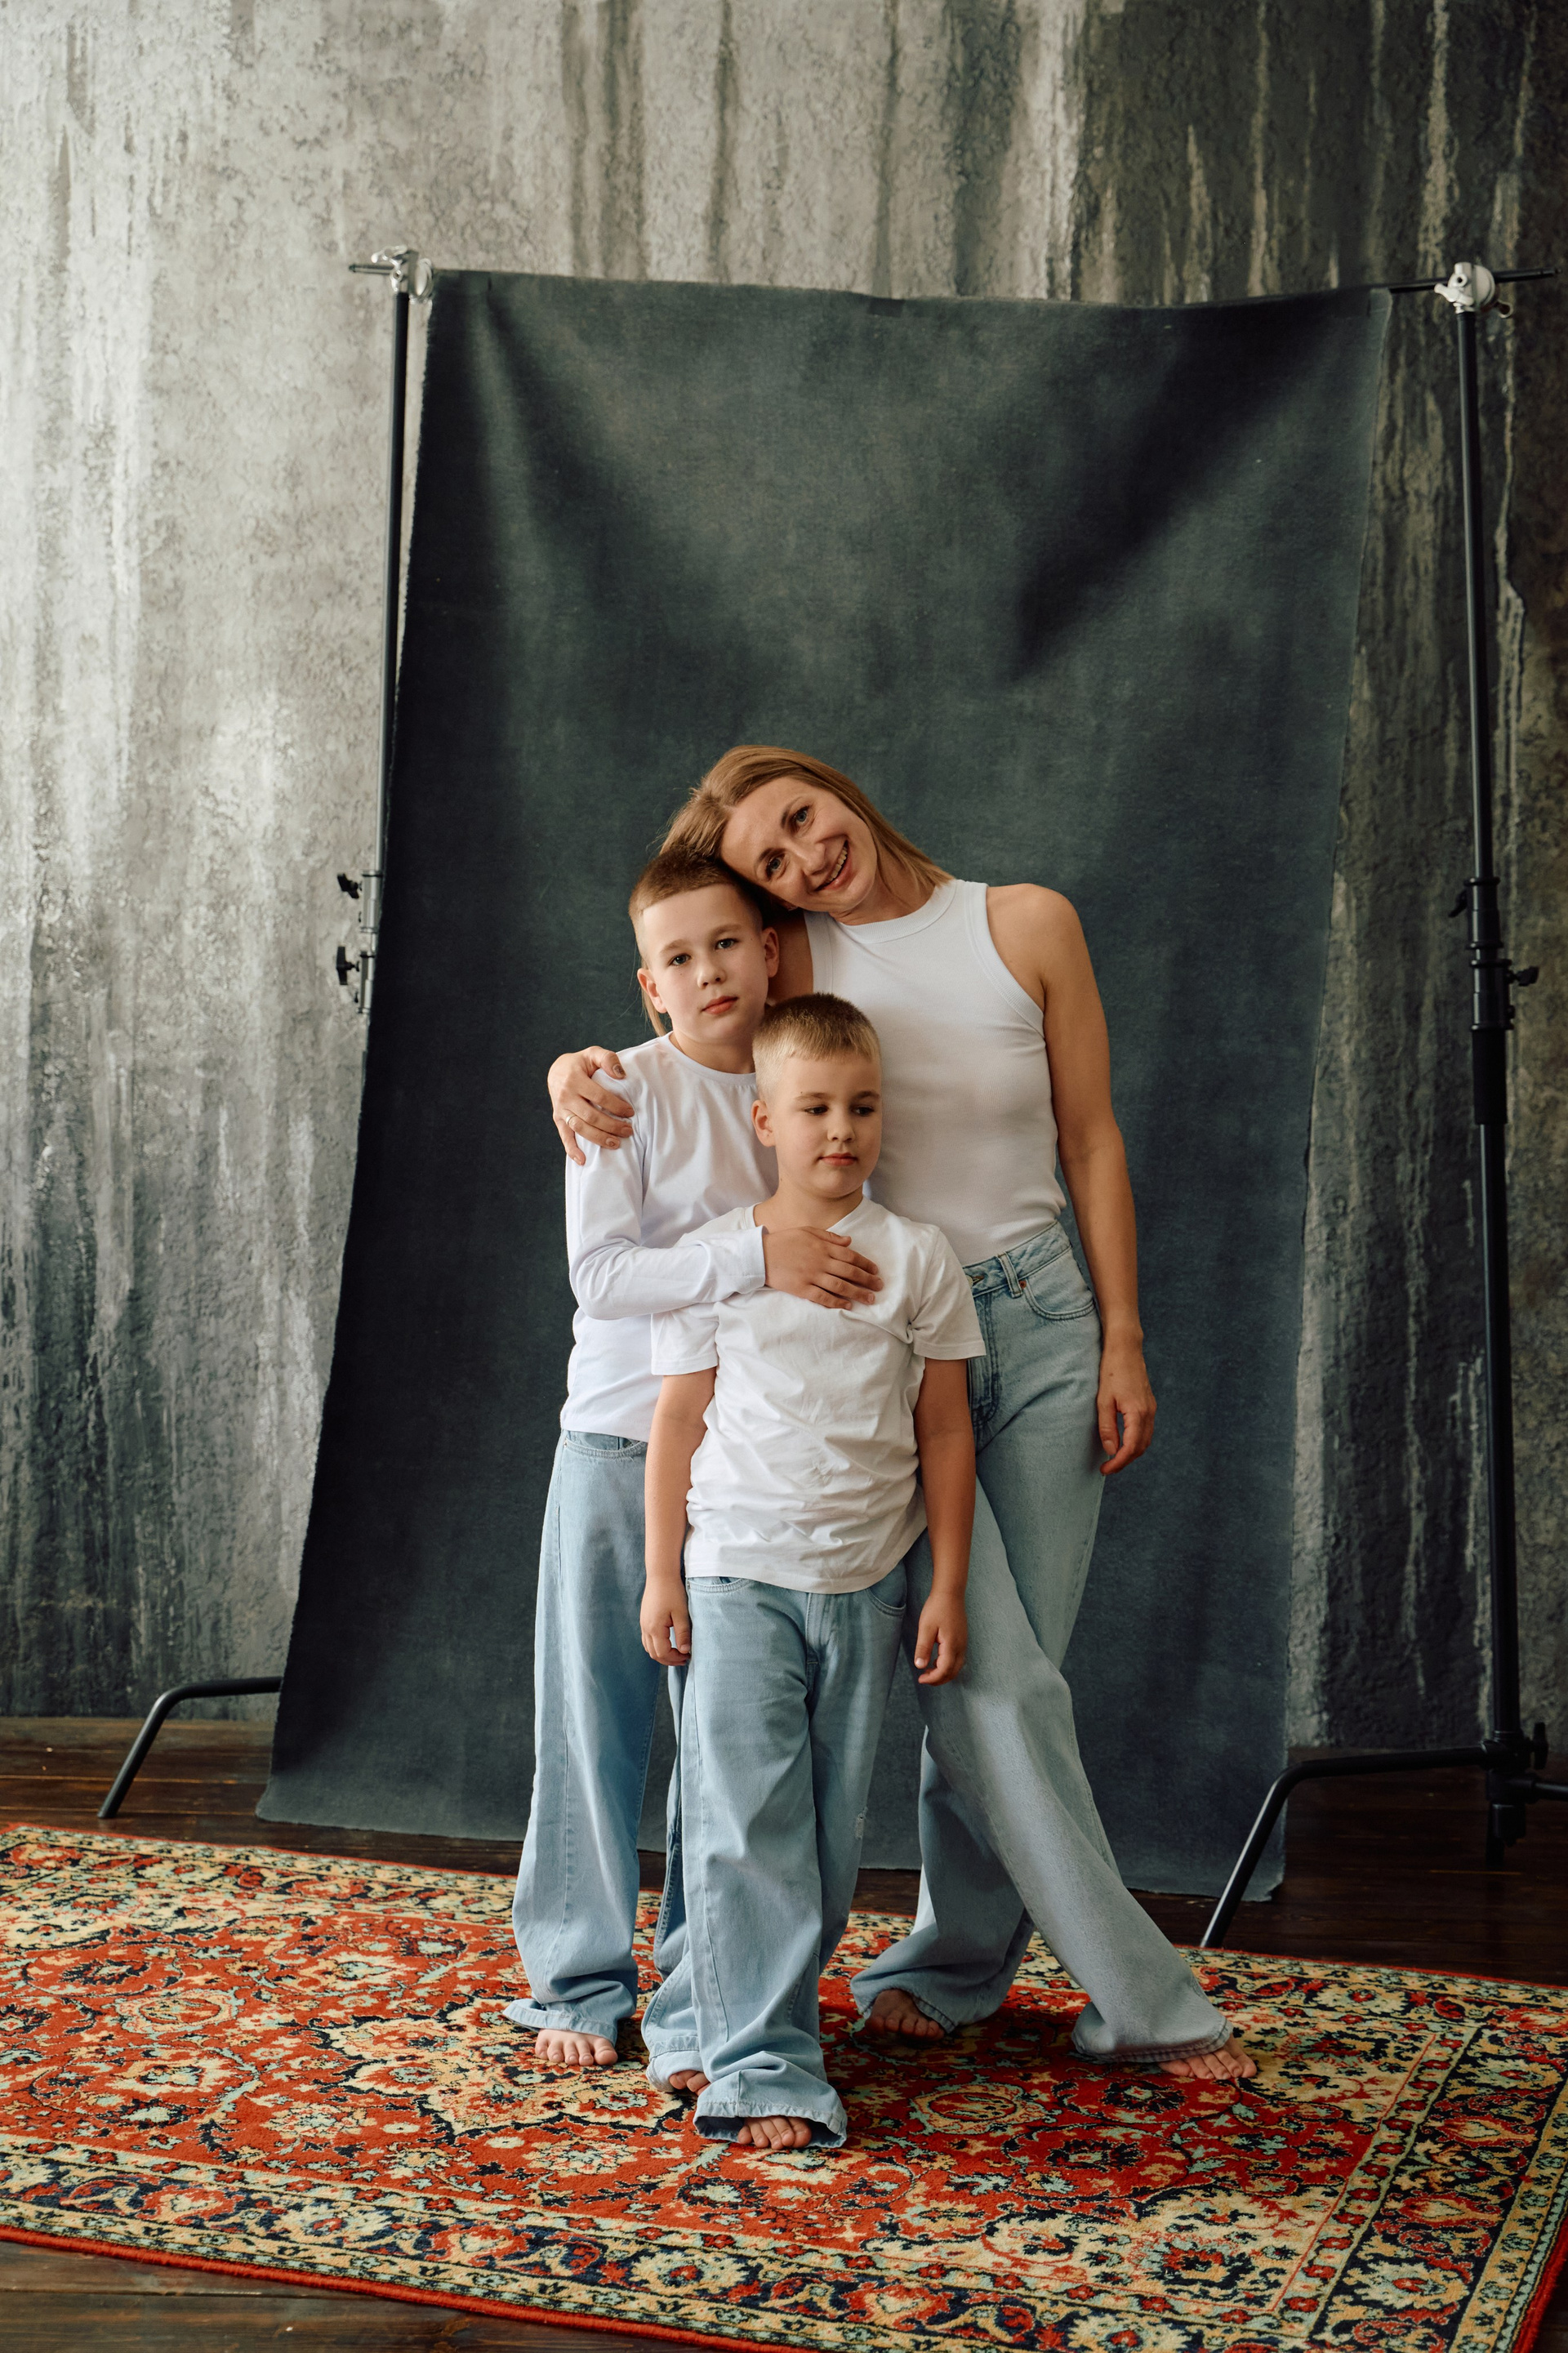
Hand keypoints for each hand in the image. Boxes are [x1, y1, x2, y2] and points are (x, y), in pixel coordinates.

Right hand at [550, 1048, 633, 1165]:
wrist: (556, 1071)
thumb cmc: (581, 1063)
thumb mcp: (593, 1053)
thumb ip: (607, 1059)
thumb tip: (621, 1075)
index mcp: (575, 1080)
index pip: (599, 1097)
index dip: (616, 1106)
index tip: (630, 1112)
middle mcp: (566, 1096)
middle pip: (591, 1116)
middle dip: (612, 1126)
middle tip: (629, 1131)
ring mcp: (560, 1110)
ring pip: (581, 1129)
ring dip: (599, 1138)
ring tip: (617, 1143)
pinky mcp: (558, 1119)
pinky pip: (564, 1137)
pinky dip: (572, 1150)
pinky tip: (583, 1160)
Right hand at [641, 1577, 690, 1664]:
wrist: (660, 1574)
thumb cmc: (672, 1592)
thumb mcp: (681, 1613)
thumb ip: (683, 1634)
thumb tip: (685, 1651)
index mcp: (655, 1628)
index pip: (663, 1653)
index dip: (675, 1658)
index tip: (687, 1656)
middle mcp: (646, 1628)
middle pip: (654, 1654)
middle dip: (669, 1659)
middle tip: (683, 1658)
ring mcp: (643, 1624)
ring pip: (649, 1648)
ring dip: (662, 1654)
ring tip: (676, 1652)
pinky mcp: (644, 1619)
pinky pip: (647, 1639)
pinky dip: (656, 1645)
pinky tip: (667, 1642)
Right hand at [762, 1227, 882, 1308]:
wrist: (760, 1254)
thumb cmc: (784, 1241)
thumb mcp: (807, 1231)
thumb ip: (830, 1236)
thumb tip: (849, 1241)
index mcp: (823, 1246)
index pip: (850, 1255)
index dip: (865, 1264)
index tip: (876, 1270)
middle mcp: (820, 1261)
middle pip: (849, 1272)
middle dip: (867, 1280)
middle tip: (879, 1286)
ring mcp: (811, 1276)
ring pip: (840, 1286)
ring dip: (857, 1293)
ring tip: (870, 1299)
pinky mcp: (802, 1289)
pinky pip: (823, 1297)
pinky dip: (836, 1302)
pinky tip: (847, 1306)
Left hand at [913, 1592, 966, 1683]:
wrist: (950, 1592)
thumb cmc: (937, 1608)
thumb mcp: (925, 1628)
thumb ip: (923, 1648)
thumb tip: (920, 1666)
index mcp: (951, 1645)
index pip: (944, 1670)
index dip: (932, 1678)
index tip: (920, 1679)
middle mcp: (961, 1647)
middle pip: (952, 1672)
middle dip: (938, 1679)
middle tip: (924, 1679)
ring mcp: (963, 1643)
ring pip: (956, 1667)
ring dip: (944, 1673)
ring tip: (928, 1671)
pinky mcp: (962, 1639)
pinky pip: (957, 1659)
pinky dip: (948, 1665)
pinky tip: (937, 1660)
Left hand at [1097, 1335, 1155, 1473]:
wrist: (1125, 1348)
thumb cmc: (1111, 1371)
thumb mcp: (1103, 1401)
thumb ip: (1107, 1427)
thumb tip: (1111, 1451)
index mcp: (1138, 1414)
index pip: (1131, 1448)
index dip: (1118, 1463)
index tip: (1105, 1470)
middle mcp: (1149, 1413)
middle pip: (1141, 1448)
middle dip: (1125, 1461)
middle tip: (1107, 1467)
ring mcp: (1151, 1408)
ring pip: (1145, 1440)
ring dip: (1131, 1452)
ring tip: (1113, 1458)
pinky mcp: (1149, 1404)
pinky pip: (1146, 1430)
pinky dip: (1136, 1441)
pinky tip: (1123, 1441)